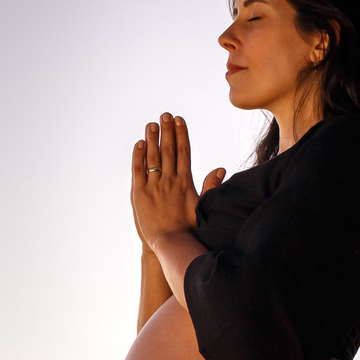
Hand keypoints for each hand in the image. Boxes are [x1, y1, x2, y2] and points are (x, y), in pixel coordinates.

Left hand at [131, 112, 224, 251]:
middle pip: (168, 150)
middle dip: (167, 131)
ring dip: (152, 139)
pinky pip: (138, 171)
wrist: (170, 244)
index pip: (184, 152)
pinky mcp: (139, 195)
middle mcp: (169, 181)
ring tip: (152, 124)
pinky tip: (139, 144)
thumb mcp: (203, 206)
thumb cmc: (189, 228)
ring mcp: (154, 187)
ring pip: (153, 157)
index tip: (179, 120)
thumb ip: (211, 186)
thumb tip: (220, 169)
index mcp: (185, 182)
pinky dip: (138, 156)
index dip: (181, 134)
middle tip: (164, 115)